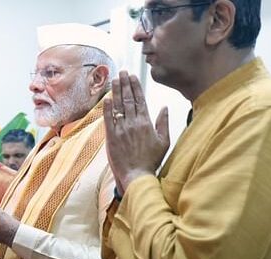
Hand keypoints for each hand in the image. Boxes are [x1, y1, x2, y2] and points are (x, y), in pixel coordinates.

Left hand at [104, 71, 169, 193]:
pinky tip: (106, 97)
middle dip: (125, 84)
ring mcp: (121, 130)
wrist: (137, 175)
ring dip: (116, 91)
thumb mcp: (164, 141)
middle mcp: (133, 123)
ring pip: (119, 106)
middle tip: (122, 72)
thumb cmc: (151, 160)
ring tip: (114, 79)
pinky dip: (107, 108)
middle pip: (129, 99)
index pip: (141, 100)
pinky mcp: (111, 137)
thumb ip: (163, 123)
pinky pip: (108, 119)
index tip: (133, 76)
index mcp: (147, 123)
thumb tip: (164, 107)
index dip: (136, 86)